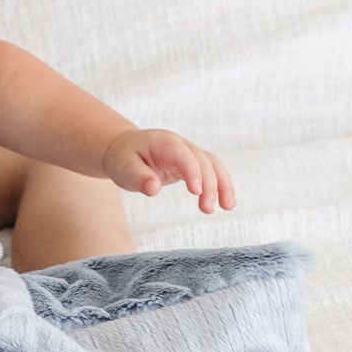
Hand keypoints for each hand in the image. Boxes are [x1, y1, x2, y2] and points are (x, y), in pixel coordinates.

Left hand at [100, 129, 235, 213]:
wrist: (123, 149)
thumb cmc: (123, 158)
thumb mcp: (123, 167)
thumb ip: (138, 177)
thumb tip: (153, 189)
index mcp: (163, 142)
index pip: (183, 154)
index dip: (192, 171)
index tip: (196, 191)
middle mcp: (180, 145)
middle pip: (202, 160)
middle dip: (209, 184)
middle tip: (207, 209)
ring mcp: (188, 153)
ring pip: (213, 165)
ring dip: (223, 185)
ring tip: (228, 207)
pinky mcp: (191, 164)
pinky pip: (211, 172)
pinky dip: (220, 185)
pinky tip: (227, 202)